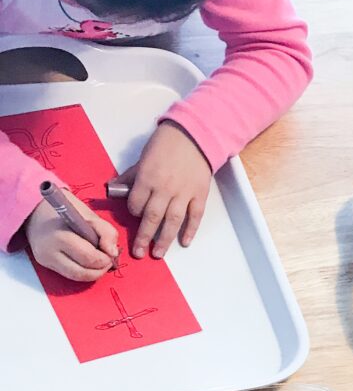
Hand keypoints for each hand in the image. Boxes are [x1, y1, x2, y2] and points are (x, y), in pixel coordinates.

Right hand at [25, 190, 119, 281]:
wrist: (37, 209)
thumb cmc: (66, 211)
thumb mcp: (90, 216)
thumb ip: (106, 233)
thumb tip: (112, 253)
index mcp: (60, 236)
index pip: (88, 258)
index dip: (105, 259)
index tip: (110, 252)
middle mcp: (49, 252)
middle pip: (82, 273)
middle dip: (101, 269)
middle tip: (107, 259)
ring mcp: (46, 260)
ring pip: (77, 278)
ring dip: (94, 273)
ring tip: (99, 261)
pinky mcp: (46, 265)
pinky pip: (70, 275)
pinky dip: (84, 271)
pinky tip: (88, 261)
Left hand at [115, 121, 211, 259]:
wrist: (194, 136)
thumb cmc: (166, 144)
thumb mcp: (143, 157)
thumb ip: (131, 176)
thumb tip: (115, 188)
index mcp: (148, 178)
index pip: (136, 203)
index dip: (134, 211)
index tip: (135, 214)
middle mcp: (165, 189)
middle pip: (152, 218)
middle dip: (144, 237)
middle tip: (138, 253)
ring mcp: (183, 194)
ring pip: (172, 221)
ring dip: (164, 239)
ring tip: (158, 254)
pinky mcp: (199, 195)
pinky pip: (194, 217)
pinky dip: (190, 230)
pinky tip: (184, 242)